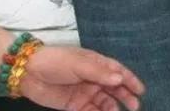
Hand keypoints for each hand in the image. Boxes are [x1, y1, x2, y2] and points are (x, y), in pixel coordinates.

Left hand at [19, 46, 144, 110]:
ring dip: (113, 107)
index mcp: (98, 64)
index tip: (141, 90)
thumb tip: (120, 79)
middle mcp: (94, 79)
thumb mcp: (79, 64)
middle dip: (125, 96)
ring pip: (105, 102)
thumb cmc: (57, 62)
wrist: (28, 73)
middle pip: (114, 88)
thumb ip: (99, 72)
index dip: (130, 80)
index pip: (118, 72)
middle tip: (134, 106)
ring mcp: (85, 92)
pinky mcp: (75, 105)